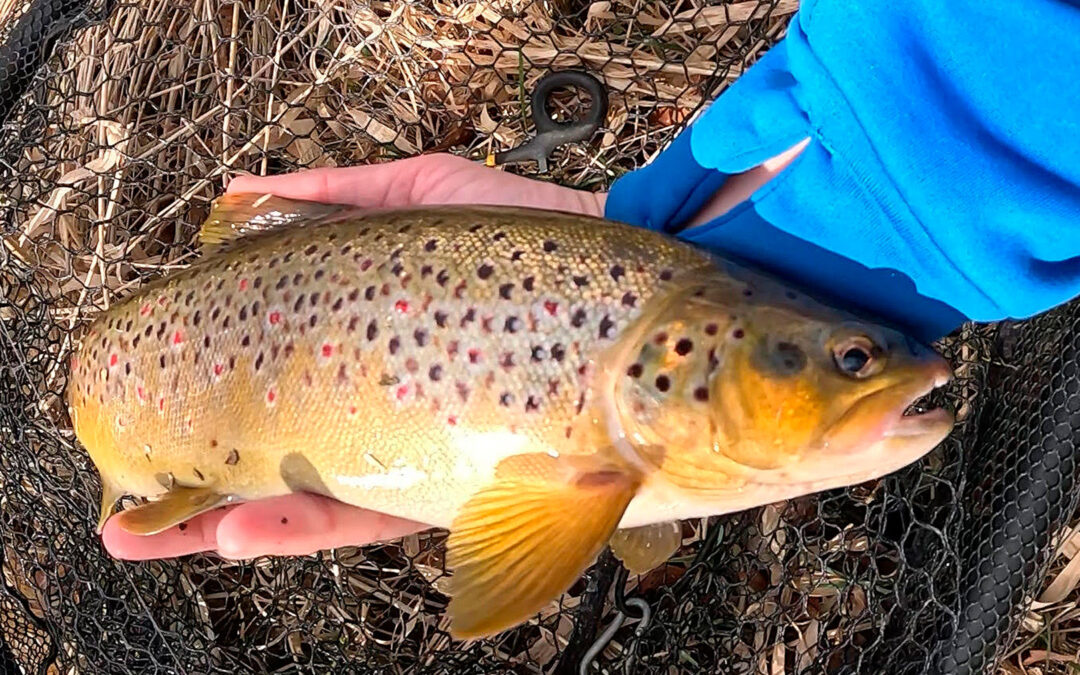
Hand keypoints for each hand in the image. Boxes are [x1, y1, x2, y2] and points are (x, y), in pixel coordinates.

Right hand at [101, 153, 609, 561]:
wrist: (625, 274)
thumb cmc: (527, 234)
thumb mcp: (419, 197)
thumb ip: (332, 198)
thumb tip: (234, 192)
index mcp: (372, 353)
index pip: (281, 393)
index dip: (216, 414)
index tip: (152, 428)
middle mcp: (394, 409)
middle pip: (289, 461)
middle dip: (207, 493)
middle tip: (130, 515)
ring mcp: (428, 451)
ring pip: (320, 503)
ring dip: (238, 523)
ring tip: (159, 536)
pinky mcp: (469, 483)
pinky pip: (382, 513)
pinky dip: (312, 522)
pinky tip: (246, 529)